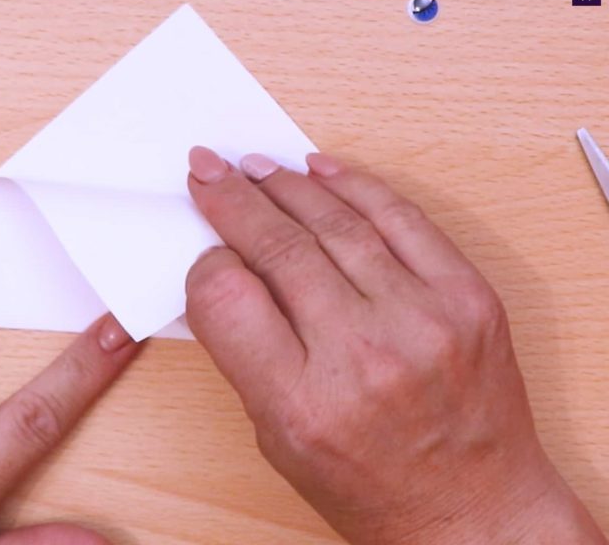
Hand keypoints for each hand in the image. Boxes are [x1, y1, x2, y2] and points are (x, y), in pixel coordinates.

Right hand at [184, 148, 606, 544]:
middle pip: (277, 246)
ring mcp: (422, 321)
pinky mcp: (467, 298)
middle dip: (233, 199)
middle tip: (209, 171)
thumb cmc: (373, 486)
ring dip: (286, 185)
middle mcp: (363, 355)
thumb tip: (225, 273)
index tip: (206, 250)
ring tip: (256, 168)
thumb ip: (246, 354)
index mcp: (302, 403)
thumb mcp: (278, 437)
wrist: (473, 510)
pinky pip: (403, 218)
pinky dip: (356, 185)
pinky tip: (321, 170)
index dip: (206, 263)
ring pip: (336, 221)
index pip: (226, 296)